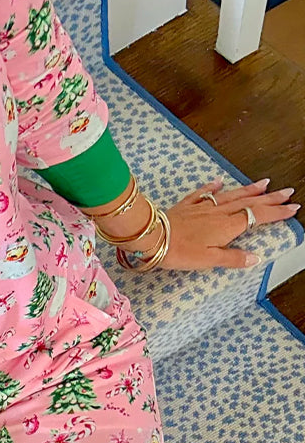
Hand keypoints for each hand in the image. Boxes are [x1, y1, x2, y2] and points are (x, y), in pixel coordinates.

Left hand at [149, 177, 299, 270]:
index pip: (258, 217)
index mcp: (227, 226)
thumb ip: (233, 258)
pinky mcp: (186, 206)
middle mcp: (218, 213)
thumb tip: (254, 258)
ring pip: (230, 195)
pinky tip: (218, 182)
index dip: (277, 213)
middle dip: (269, 198)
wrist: (152, 236)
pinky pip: (203, 194)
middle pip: (249, 202)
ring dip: (248, 189)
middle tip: (287, 192)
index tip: (293, 208)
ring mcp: (202, 207)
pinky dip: (212, 188)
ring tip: (263, 183)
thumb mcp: (209, 260)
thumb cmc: (179, 251)